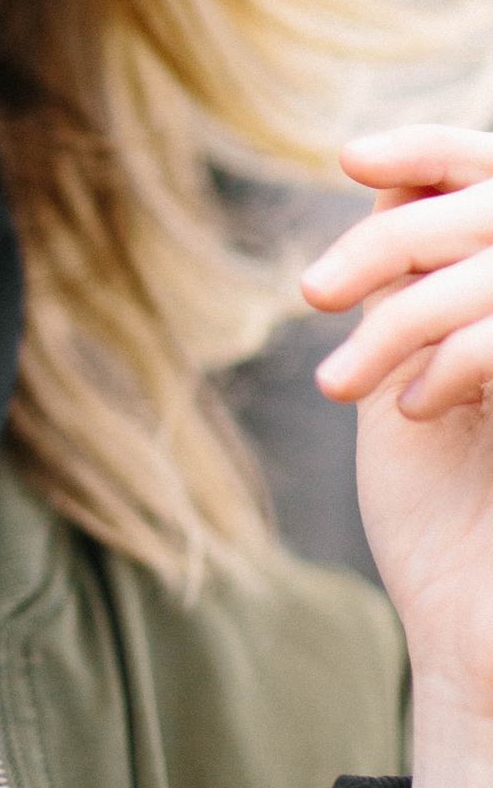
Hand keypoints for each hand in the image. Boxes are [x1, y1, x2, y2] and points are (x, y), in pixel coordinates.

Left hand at [302, 125, 492, 787]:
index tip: (349, 160)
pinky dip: (453, 356)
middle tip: (312, 295)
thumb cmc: (440, 515)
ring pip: (490, 272)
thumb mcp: (407, 374)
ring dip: (400, 316)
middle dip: (388, 242)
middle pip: (486, 208)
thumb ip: (409, 284)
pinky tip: (414, 410)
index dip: (431, 149)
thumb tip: (383, 188)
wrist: (476, 638)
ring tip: (342, 383)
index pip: (489, 170)